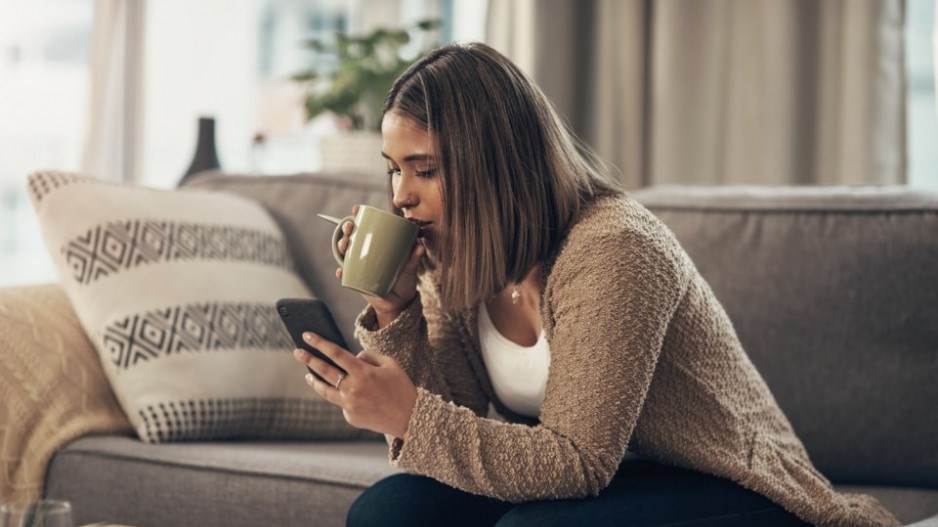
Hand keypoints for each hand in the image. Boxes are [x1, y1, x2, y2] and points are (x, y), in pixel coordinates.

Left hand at [293, 331, 416, 438]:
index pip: (336, 353)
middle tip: (297, 351)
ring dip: (315, 381)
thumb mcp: (390, 364)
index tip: (307, 335)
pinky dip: (344, 397)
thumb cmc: (402, 387)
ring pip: (326, 391)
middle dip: (309, 359)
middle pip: (325, 371)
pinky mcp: (351, 417)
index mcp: (363, 372)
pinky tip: (351, 395)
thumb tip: (353, 357)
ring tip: (308, 375)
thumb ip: (369, 356)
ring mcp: (350, 405)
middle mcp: (353, 388)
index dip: (320, 343)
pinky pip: (342, 403)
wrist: (410, 418)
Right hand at [336, 205, 425, 326]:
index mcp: (377, 244)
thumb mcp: (410, 266)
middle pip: (352, 236)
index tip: (357, 209)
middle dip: (347, 229)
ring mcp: (359, 265)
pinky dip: (341, 273)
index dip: (358, 216)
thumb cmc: (404, 279)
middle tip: (350, 227)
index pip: (366, 227)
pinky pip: (345, 274)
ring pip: (345, 252)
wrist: (399, 302)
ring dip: (341, 246)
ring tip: (345, 245)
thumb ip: (414, 257)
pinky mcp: (356, 280)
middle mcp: (365, 252)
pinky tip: (341, 272)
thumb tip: (419, 246)